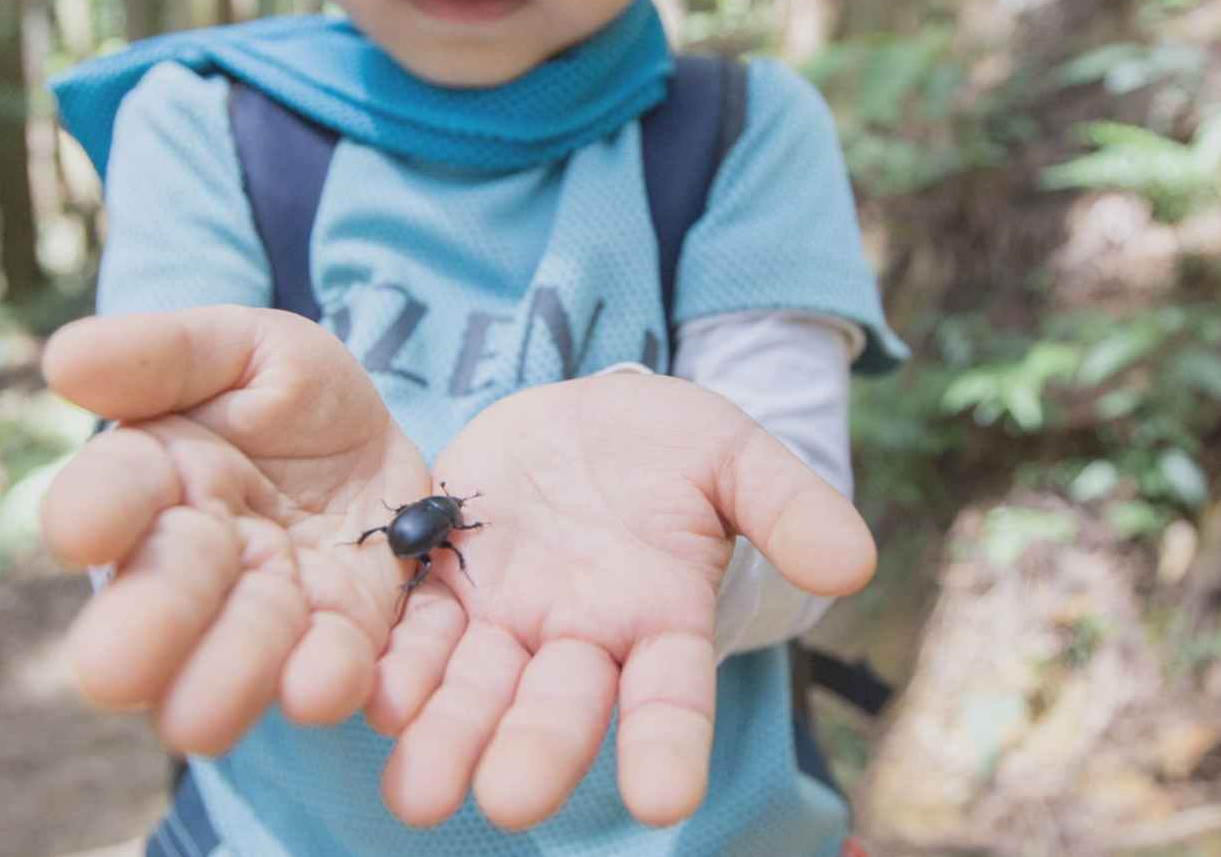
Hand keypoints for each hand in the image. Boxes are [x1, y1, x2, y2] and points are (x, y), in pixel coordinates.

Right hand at [39, 307, 429, 754]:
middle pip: (166, 593)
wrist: (380, 453)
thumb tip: (63, 359)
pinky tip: (327, 687)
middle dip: (146, 627)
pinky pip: (336, 667)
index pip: (112, 491)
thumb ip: (166, 352)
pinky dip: (329, 681)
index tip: (82, 529)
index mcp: (158, 475)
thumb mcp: (244, 349)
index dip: (94, 508)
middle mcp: (200, 557)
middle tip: (114, 671)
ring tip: (201, 720)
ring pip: (242, 651)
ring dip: (225, 680)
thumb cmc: (287, 397)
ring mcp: (273, 607)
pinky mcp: (346, 638)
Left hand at [365, 375, 874, 831]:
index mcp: (658, 616)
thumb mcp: (732, 454)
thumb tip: (854, 565)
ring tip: (415, 792)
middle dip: (535, 752)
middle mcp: (578, 636)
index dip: (667, 744)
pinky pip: (413, 630)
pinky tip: (366, 696)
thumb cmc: (670, 448)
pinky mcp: (440, 581)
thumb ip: (784, 504)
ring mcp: (505, 616)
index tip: (663, 799)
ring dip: (446, 736)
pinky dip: (392, 665)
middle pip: (558, 707)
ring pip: (475, 687)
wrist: (583, 418)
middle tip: (507, 802)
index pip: (670, 696)